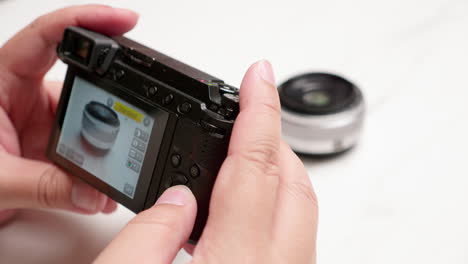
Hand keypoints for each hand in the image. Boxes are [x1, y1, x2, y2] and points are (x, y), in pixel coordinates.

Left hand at [0, 5, 137, 221]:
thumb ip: (45, 187)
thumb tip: (95, 193)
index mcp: (1, 80)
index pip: (48, 36)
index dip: (88, 20)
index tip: (124, 21)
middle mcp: (23, 92)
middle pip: (81, 78)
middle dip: (113, 93)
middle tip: (138, 108)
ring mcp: (38, 117)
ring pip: (87, 115)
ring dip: (106, 137)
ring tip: (121, 159)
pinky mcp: (48, 140)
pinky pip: (83, 143)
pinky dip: (98, 160)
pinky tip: (105, 179)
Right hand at [95, 61, 317, 262]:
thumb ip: (150, 235)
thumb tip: (177, 199)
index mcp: (238, 260)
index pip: (256, 165)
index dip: (259, 111)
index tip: (259, 77)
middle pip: (293, 181)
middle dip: (270, 140)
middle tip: (243, 121)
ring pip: (300, 205)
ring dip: (274, 172)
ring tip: (239, 158)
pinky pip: (295, 232)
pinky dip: (275, 205)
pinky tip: (246, 208)